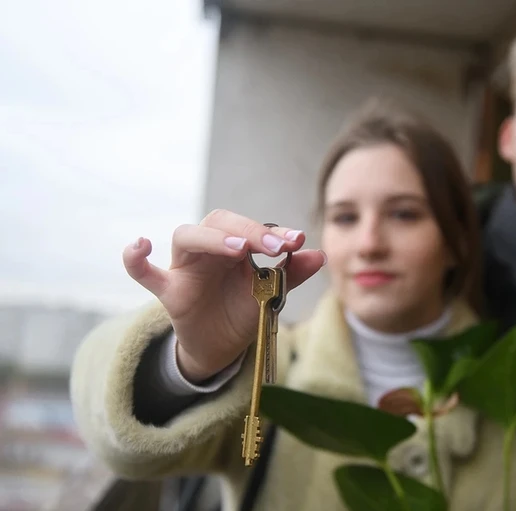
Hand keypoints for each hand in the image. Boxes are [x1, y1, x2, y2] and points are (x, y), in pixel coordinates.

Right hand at [122, 209, 325, 382]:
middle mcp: (208, 249)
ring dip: (214, 239)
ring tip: (239, 249)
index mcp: (234, 245)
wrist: (221, 345)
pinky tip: (140, 245)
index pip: (250, 227)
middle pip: (218, 222)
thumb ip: (292, 274)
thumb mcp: (271, 293)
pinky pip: (143, 272)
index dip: (272, 232)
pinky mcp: (168, 291)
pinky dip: (135, 259)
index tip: (297, 240)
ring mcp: (184, 267)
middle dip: (249, 231)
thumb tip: (320, 254)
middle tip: (276, 248)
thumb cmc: (243, 310)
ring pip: (187, 236)